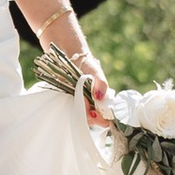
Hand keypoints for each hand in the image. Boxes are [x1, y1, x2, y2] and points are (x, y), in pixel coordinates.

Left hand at [34, 13, 109, 129]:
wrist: (68, 56)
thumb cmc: (86, 63)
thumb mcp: (95, 72)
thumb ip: (101, 83)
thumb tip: (100, 97)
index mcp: (102, 99)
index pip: (106, 116)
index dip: (102, 119)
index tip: (96, 116)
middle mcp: (92, 104)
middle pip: (93, 119)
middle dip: (90, 119)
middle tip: (88, 113)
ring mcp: (80, 104)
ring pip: (81, 117)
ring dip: (79, 116)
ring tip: (78, 108)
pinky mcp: (68, 102)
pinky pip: (70, 111)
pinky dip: (70, 111)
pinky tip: (69, 108)